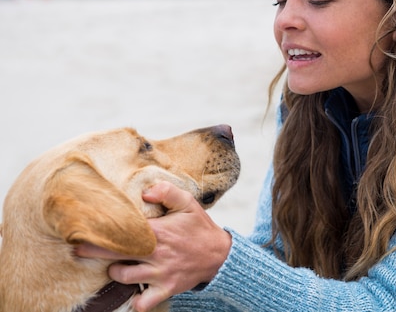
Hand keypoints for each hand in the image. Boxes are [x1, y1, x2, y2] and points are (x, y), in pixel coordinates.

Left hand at [75, 181, 231, 311]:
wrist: (220, 255)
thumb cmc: (200, 227)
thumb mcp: (189, 203)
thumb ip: (168, 191)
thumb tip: (145, 193)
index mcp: (159, 232)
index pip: (124, 231)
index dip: (103, 231)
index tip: (86, 229)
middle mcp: (156, 253)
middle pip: (117, 254)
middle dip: (94, 252)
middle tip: (78, 250)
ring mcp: (161, 273)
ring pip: (125, 278)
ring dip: (115, 273)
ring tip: (113, 267)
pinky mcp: (167, 288)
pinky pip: (145, 302)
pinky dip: (136, 302)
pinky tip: (132, 296)